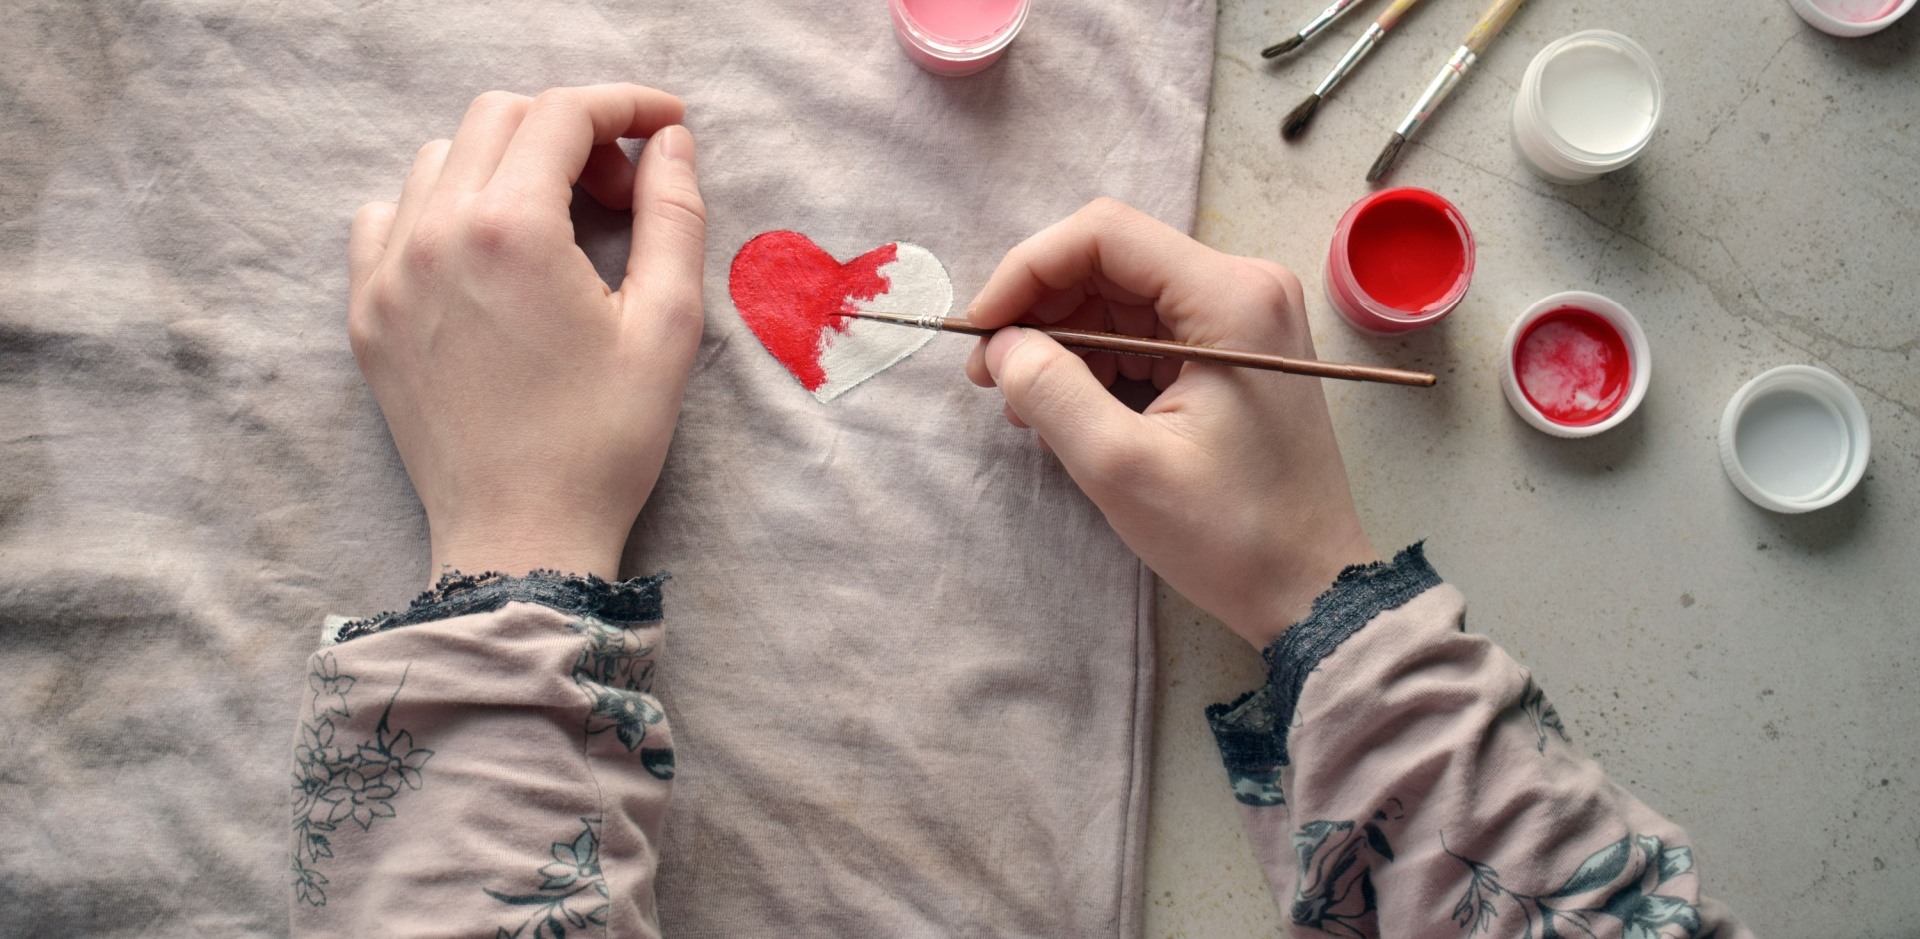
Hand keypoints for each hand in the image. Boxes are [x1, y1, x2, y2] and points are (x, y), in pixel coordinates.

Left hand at [347, 84, 706, 581]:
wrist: (521, 537)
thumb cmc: (603, 442)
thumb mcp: (667, 326)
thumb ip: (672, 216)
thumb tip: (668, 145)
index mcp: (511, 229)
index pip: (561, 115)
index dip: (624, 105)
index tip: (667, 125)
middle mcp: (435, 235)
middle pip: (498, 119)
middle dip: (571, 132)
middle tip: (623, 191)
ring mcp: (387, 274)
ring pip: (440, 160)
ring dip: (506, 165)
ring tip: (557, 225)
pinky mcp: (367, 315)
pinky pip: (388, 217)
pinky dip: (440, 208)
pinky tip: (486, 254)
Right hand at [965, 199, 1375, 647]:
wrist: (1310, 588)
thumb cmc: (1230, 534)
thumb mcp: (1122, 467)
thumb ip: (1051, 392)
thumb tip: (1000, 346)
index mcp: (1230, 298)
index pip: (1104, 235)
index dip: (1027, 270)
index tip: (980, 329)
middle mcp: (1243, 287)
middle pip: (1111, 259)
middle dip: (1039, 308)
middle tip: (987, 372)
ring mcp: (1242, 318)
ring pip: (1121, 294)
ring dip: (1061, 338)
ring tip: (1020, 402)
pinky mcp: (1232, 350)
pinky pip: (1145, 329)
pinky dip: (1094, 359)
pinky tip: (1063, 408)